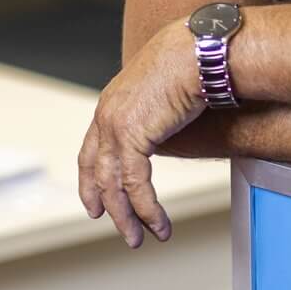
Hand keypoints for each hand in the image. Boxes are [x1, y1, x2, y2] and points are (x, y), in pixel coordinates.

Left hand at [76, 20, 204, 247]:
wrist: (199, 50)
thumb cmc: (193, 60)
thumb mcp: (166, 87)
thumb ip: (159, 109)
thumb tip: (173, 124)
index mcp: (112, 102)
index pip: (91, 150)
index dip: (92, 180)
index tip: (95, 204)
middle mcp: (107, 114)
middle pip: (97, 172)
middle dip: (109, 205)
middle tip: (123, 230)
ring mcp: (115, 125)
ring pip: (114, 185)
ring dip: (129, 217)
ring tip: (141, 238)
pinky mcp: (132, 136)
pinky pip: (136, 185)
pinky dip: (147, 209)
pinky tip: (159, 224)